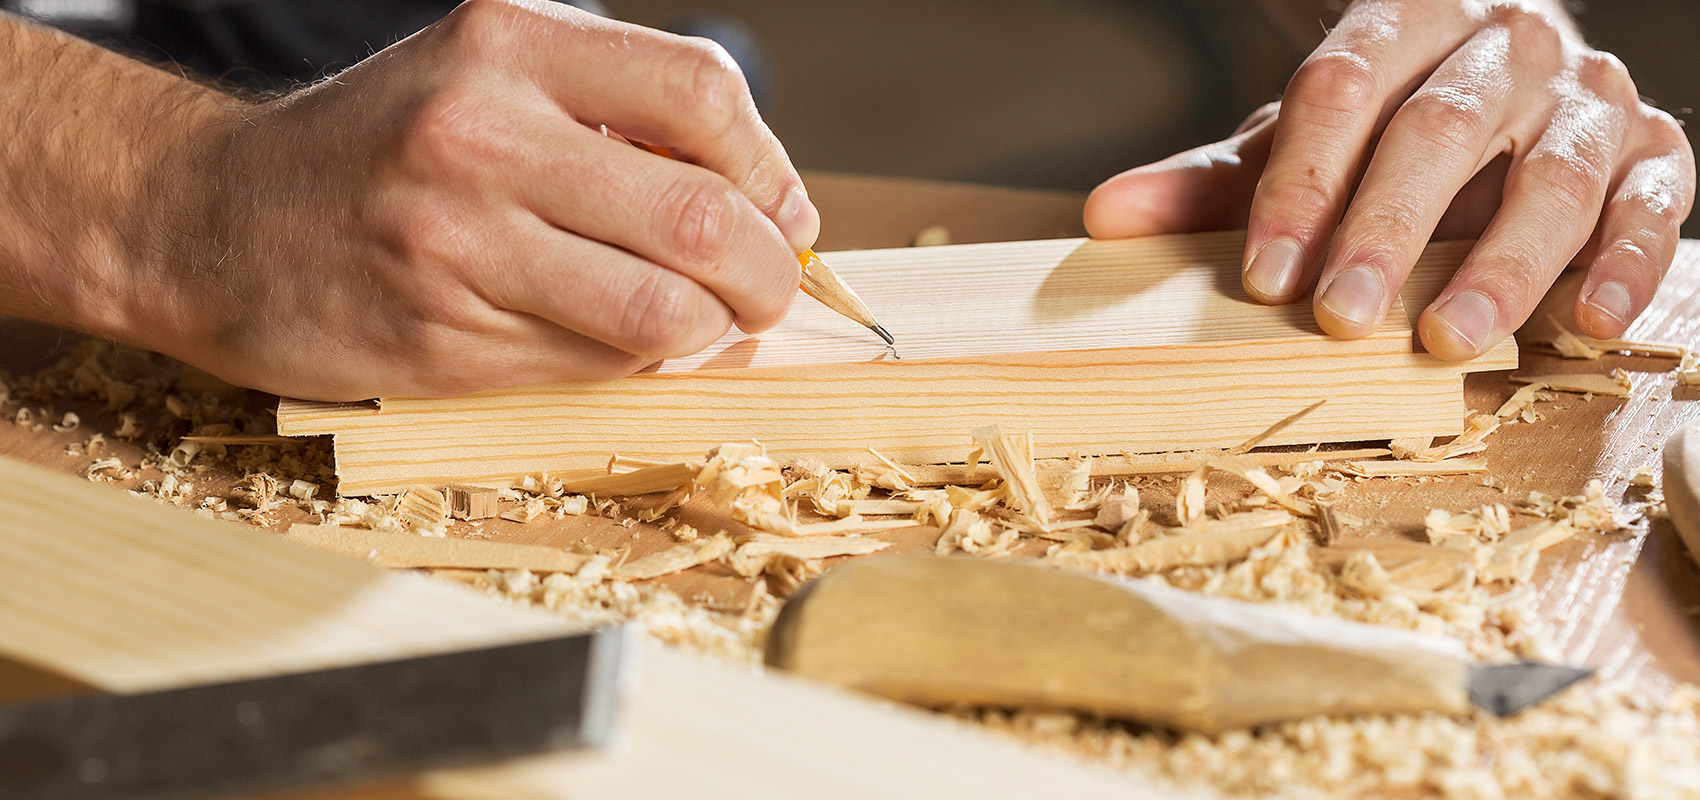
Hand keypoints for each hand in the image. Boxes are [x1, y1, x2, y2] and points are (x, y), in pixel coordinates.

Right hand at [143, 0, 816, 398]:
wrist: (209, 220)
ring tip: (701, 322)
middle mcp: (482, 133)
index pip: (702, 93)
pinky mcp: (440, 337)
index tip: (781, 213)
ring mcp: (456, 242)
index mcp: (509, 44)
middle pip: (702, 215)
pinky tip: (615, 339)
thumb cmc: (379, 151)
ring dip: (710, 331)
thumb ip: (613, 115)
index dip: (771, 167)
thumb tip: (768, 201)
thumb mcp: (485, 76)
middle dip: (766, 272)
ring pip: (660, 311)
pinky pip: (593, 364)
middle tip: (767, 289)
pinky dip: (634, 362)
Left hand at [1084, 1, 1694, 359]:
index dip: (1300, 186)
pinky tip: (1586, 321)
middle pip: (1438, 131)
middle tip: (1339, 319)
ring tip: (1448, 339)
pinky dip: (1631, 263)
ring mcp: (1584, 96)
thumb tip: (1108, 216)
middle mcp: (1501, 47)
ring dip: (1501, 263)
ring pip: (1551, 173)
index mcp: (1402, 20)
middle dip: (1384, 231)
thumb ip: (1214, 181)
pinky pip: (1656, 203)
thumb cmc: (1385, 123)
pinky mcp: (1651, 150)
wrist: (1497, 72)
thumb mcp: (1297, 140)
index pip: (1341, 91)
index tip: (1264, 275)